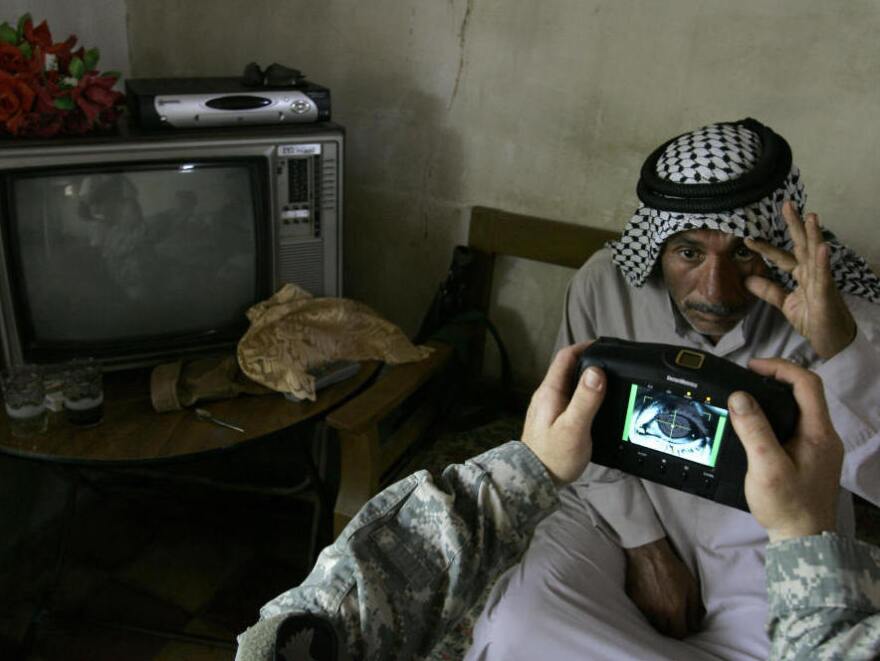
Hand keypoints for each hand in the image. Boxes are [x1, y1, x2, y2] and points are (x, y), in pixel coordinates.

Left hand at [521, 341, 605, 484]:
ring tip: (609, 380)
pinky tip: (596, 403)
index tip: (606, 346)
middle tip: (613, 362)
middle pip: (568, 368)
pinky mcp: (552, 419)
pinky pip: (569, 398)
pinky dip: (584, 394)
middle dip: (589, 361)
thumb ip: (585, 399)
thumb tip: (596, 371)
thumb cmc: (554, 456)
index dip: (585, 347)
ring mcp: (548, 407)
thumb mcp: (574, 427)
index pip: (565, 357)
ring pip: (569, 384)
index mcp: (549, 392)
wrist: (535, 481)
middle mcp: (546, 395)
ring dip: (587, 379)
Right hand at [624, 538, 702, 637]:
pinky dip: (648, 611)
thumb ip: (694, 609)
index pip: (679, 634)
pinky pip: (642, 612)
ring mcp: (644, 607)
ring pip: (653, 624)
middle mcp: (659, 612)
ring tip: (663, 610)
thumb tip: (696, 626)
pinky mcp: (634, 600)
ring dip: (659, 622)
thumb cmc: (672, 567)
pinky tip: (651, 600)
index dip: (683, 632)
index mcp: (675, 610)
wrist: (648, 553)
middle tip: (674, 620)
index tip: (684, 627)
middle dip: (671, 629)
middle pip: (665, 632)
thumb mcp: (691, 586)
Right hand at [728, 357, 842, 541]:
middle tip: (747, 379)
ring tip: (748, 398)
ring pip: (801, 409)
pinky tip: (758, 425)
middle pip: (806, 393)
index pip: (807, 384)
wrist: (804, 540)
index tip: (752, 367)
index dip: (780, 368)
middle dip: (776, 379)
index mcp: (819, 433)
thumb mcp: (766, 467)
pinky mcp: (812, 458)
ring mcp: (820, 448)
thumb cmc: (788, 506)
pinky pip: (797, 425)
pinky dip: (778, 415)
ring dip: (776, 397)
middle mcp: (824, 436)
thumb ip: (753, 430)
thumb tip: (740, 397)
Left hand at [744, 201, 855, 358]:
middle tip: (787, 205)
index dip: (766, 248)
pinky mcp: (827, 294)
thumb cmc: (814, 320)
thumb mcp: (785, 303)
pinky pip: (825, 276)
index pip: (782, 257)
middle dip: (795, 225)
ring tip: (810, 216)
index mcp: (802, 275)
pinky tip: (822, 247)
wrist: (831, 341)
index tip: (749, 239)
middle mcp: (813, 273)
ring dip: (814, 235)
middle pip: (802, 246)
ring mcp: (822, 282)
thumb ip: (769, 291)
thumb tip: (748, 280)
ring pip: (817, 254)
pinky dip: (824, 261)